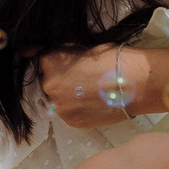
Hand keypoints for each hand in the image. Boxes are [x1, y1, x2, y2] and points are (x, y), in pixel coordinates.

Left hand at [40, 43, 168, 128]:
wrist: (135, 82)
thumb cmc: (113, 58)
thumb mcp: (83, 46)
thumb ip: (62, 52)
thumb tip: (32, 51)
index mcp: (50, 62)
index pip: (41, 62)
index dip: (56, 64)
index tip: (69, 66)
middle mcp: (49, 85)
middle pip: (47, 83)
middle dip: (60, 81)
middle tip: (81, 80)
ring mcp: (59, 106)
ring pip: (56, 101)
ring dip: (67, 97)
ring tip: (88, 92)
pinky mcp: (72, 121)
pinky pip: (68, 113)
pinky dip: (77, 109)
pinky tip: (92, 103)